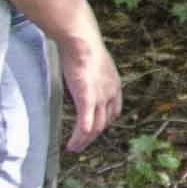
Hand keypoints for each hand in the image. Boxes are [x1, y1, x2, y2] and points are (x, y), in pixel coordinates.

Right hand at [58, 17, 122, 148]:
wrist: (81, 39)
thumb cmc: (83, 45)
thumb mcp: (91, 64)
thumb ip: (89, 77)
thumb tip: (78, 83)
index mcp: (114, 85)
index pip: (114, 111)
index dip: (104, 122)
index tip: (94, 128)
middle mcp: (111, 93)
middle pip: (105, 122)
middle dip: (93, 136)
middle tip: (81, 144)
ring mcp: (100, 97)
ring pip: (95, 128)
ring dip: (84, 141)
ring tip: (74, 148)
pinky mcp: (87, 98)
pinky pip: (85, 124)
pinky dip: (79, 137)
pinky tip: (72, 145)